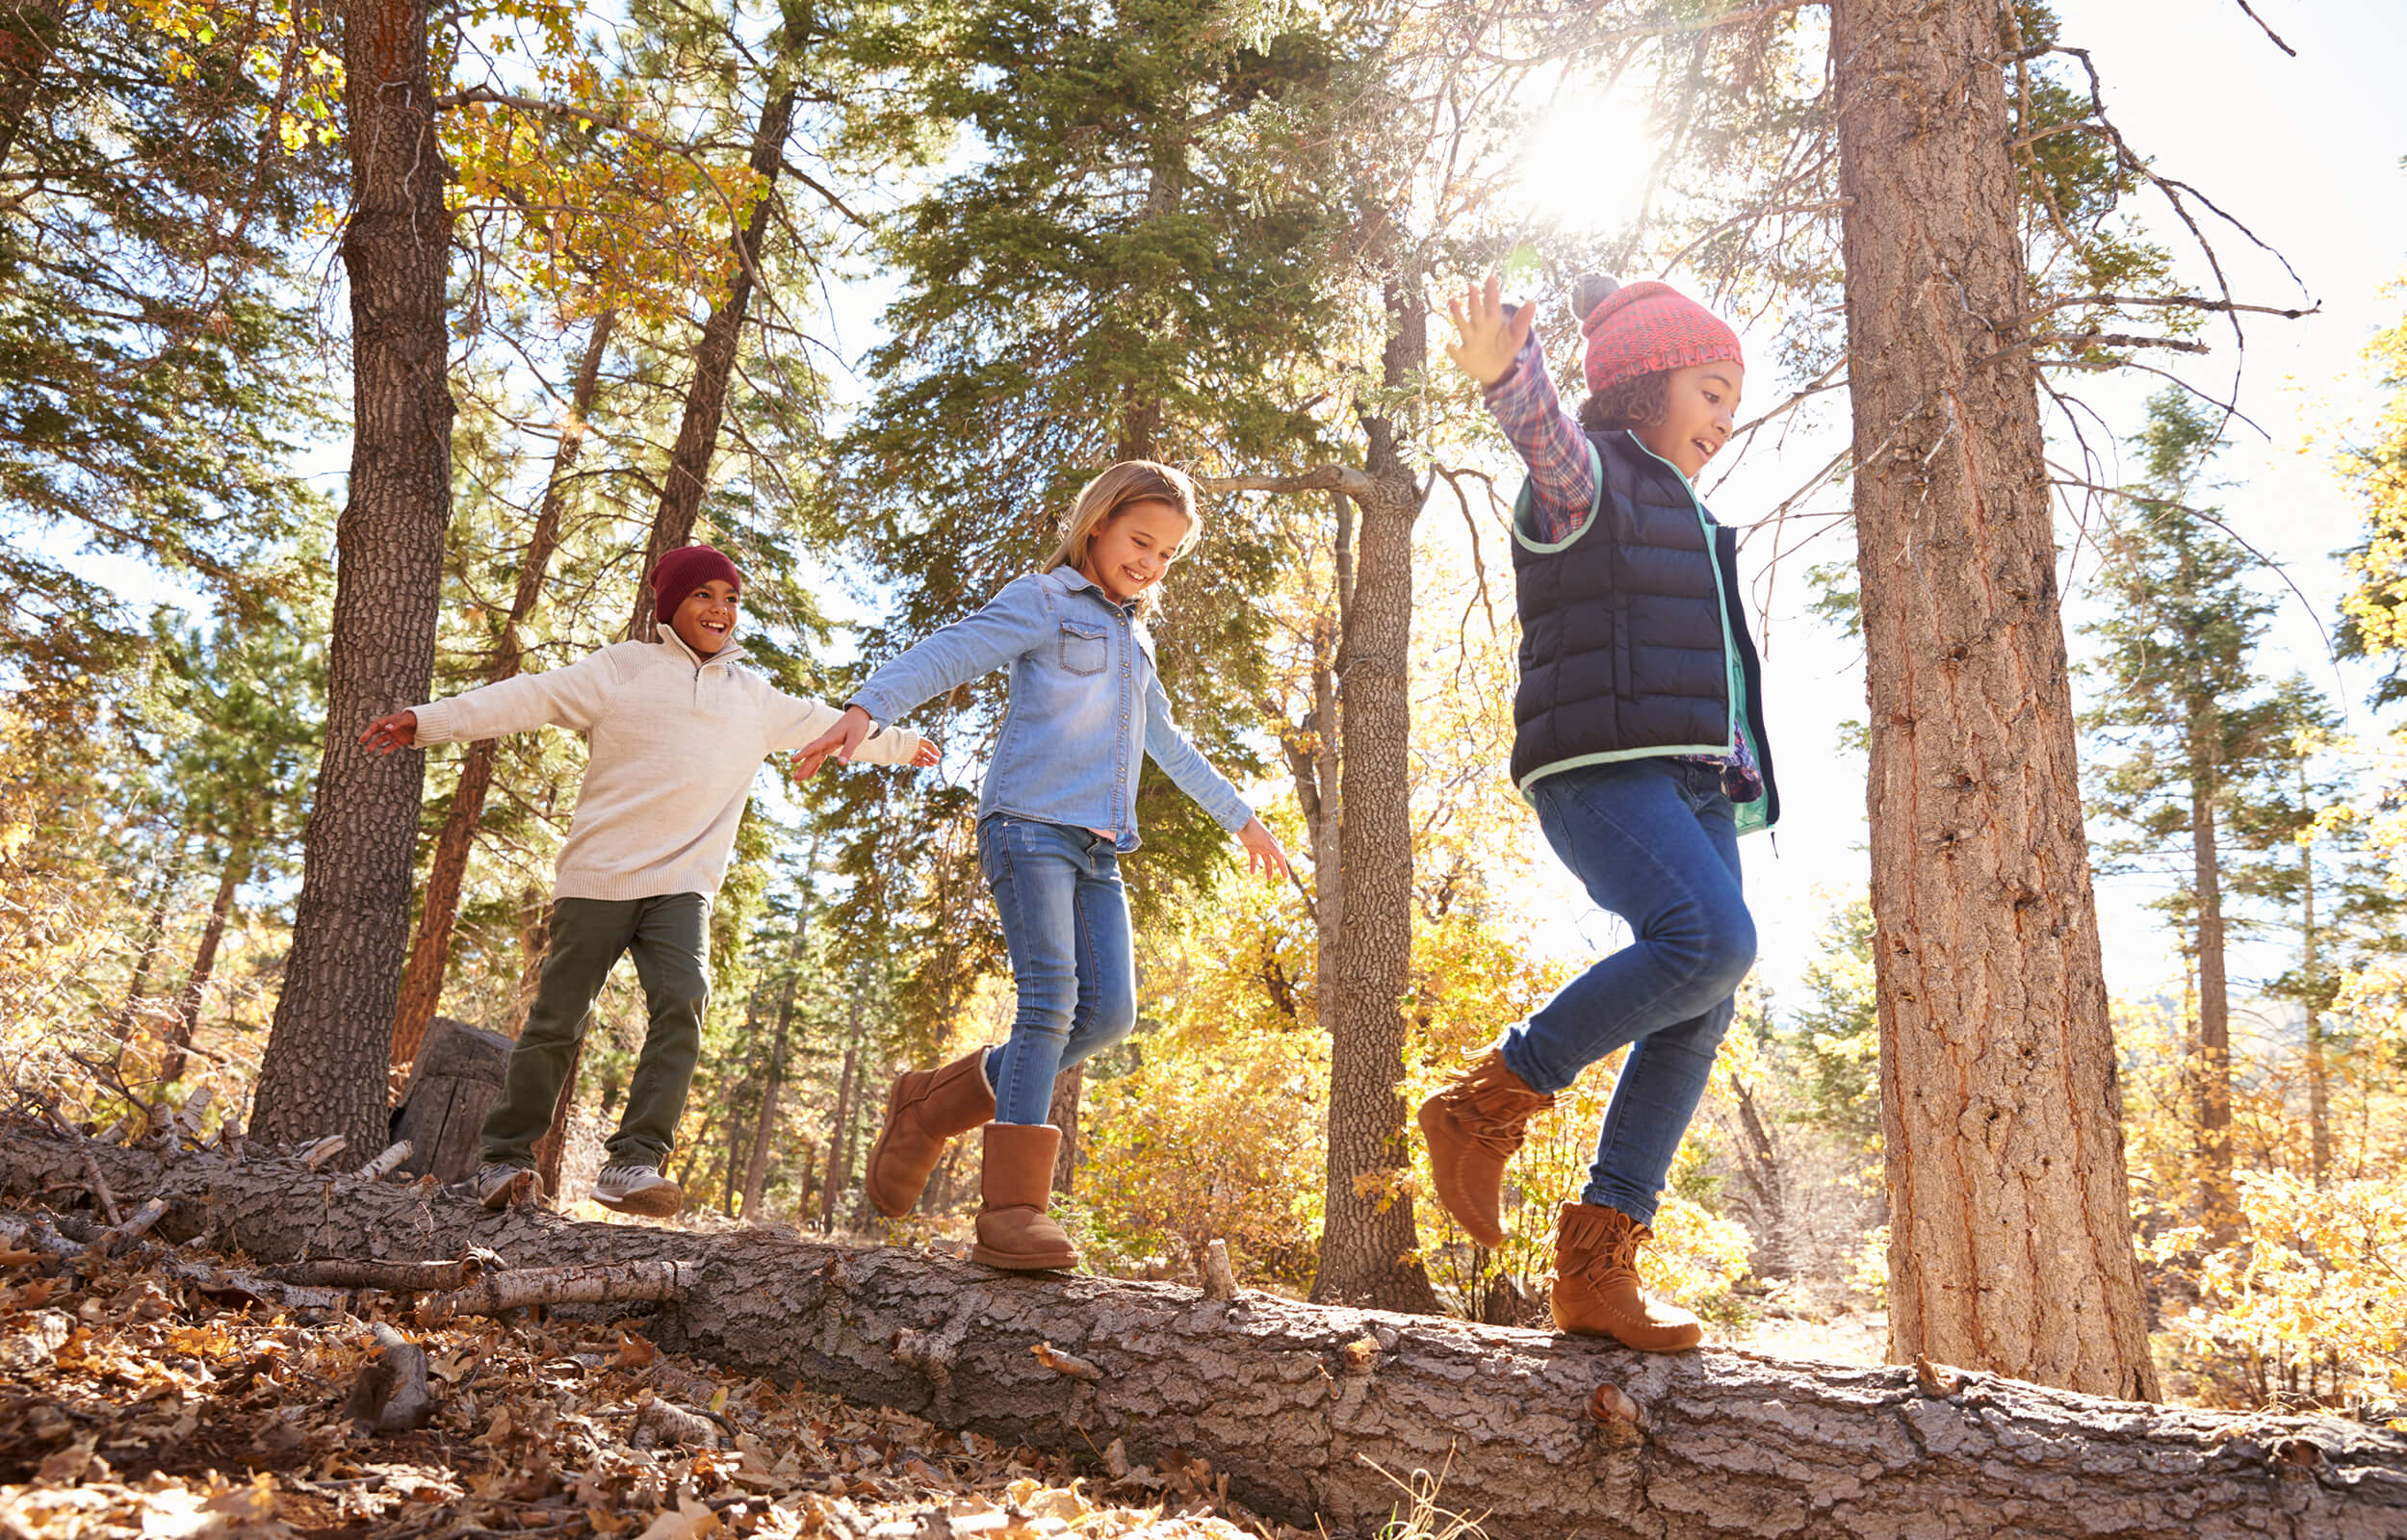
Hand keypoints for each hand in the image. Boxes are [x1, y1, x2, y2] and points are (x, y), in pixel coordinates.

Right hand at [358, 709, 417, 753]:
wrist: (425, 722)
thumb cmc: (413, 718)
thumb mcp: (405, 720)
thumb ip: (396, 724)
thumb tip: (387, 728)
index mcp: (389, 721)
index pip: (376, 726)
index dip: (368, 731)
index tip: (363, 738)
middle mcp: (391, 728)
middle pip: (377, 733)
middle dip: (369, 737)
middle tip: (361, 742)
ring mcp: (396, 734)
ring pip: (383, 740)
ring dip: (376, 744)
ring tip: (368, 750)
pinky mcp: (402, 740)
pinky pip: (393, 745)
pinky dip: (388, 749)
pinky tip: (383, 752)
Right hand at [793, 705, 874, 776]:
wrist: (858, 715)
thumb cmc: (857, 725)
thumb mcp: (855, 738)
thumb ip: (847, 751)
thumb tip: (841, 764)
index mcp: (829, 738)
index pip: (813, 747)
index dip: (803, 753)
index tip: (793, 760)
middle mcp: (825, 741)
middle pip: (812, 755)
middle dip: (804, 766)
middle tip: (796, 778)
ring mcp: (826, 743)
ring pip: (814, 756)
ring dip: (806, 767)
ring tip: (798, 778)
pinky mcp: (830, 745)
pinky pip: (820, 756)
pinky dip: (815, 765)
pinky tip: (811, 774)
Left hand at [910, 735, 939, 767]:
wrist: (903, 744)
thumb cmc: (914, 741)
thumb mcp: (925, 742)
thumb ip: (932, 746)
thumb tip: (938, 752)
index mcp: (920, 744)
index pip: (928, 749)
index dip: (934, 752)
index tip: (939, 755)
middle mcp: (917, 749)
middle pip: (926, 755)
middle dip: (931, 758)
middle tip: (937, 762)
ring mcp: (913, 755)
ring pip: (922, 760)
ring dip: (927, 763)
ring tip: (933, 765)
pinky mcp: (909, 759)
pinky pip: (916, 763)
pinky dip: (920, 764)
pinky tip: (924, 764)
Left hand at [1235, 816, 1288, 879]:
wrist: (1243, 822)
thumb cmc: (1255, 830)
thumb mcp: (1265, 841)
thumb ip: (1274, 849)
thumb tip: (1283, 857)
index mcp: (1273, 845)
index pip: (1280, 859)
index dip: (1283, 868)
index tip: (1286, 877)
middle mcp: (1267, 847)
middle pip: (1274, 860)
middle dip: (1278, 869)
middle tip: (1283, 878)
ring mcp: (1259, 847)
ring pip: (1265, 860)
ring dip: (1267, 869)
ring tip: (1268, 879)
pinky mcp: (1251, 847)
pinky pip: (1253, 859)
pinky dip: (1253, 865)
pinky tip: (1252, 873)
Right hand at [1443, 272, 1535, 387]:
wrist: (1497, 369)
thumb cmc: (1506, 347)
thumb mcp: (1518, 334)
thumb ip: (1523, 320)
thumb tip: (1532, 302)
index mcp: (1493, 320)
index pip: (1492, 303)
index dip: (1492, 291)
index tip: (1492, 278)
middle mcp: (1479, 327)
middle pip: (1476, 311)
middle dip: (1474, 300)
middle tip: (1472, 286)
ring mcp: (1470, 340)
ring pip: (1463, 326)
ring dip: (1457, 314)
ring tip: (1452, 301)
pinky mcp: (1464, 356)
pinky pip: (1457, 353)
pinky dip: (1452, 350)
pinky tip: (1449, 344)